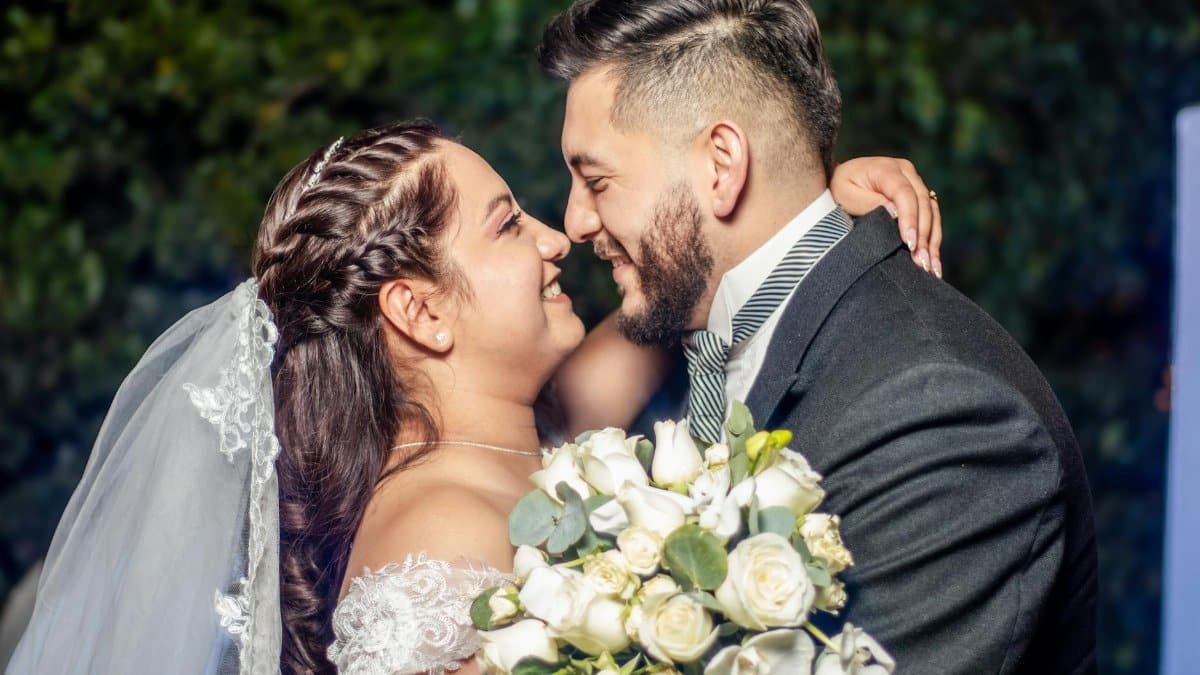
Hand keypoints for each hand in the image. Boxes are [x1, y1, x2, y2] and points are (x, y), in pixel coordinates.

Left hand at [830, 157, 942, 277]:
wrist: (840, 179)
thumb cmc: (839, 188)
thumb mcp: (845, 194)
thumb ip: (868, 202)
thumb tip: (894, 213)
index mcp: (887, 169)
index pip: (905, 194)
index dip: (910, 219)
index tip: (910, 243)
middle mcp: (906, 172)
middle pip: (923, 204)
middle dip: (924, 235)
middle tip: (921, 262)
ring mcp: (914, 182)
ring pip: (932, 212)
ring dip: (932, 241)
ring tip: (930, 267)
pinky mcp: (918, 195)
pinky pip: (932, 216)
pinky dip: (933, 238)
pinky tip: (933, 258)